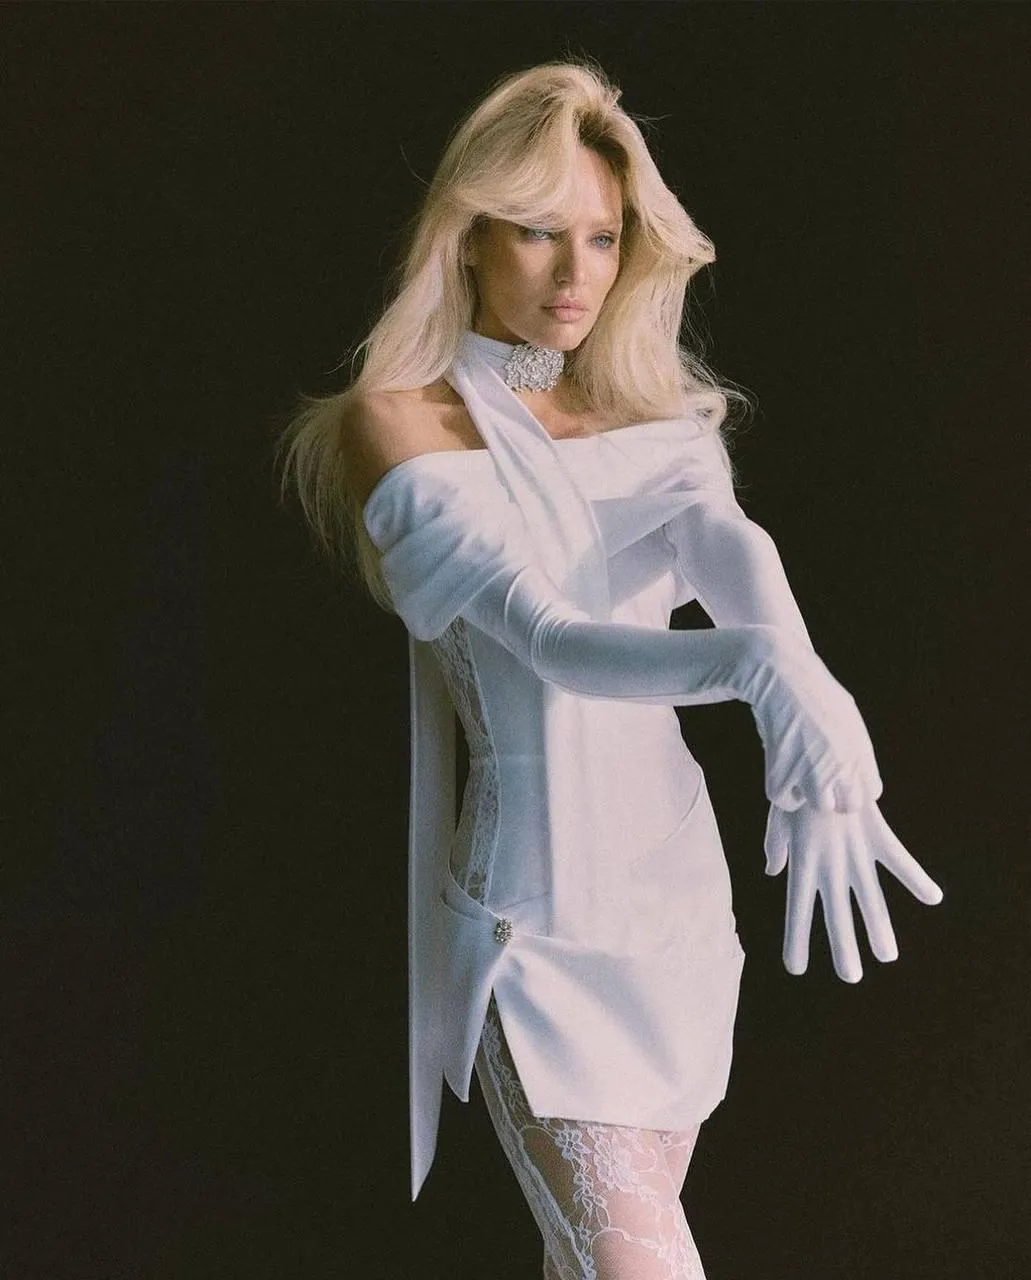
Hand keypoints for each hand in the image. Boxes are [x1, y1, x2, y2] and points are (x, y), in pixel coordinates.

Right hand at [744, 627, 882, 812]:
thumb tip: (853, 772)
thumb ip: (854, 748)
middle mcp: (841, 768)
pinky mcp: (782, 776)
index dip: (854, 788)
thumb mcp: (848, 717)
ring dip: (807, 794)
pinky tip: (778, 767)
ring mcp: (812, 774)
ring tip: (797, 772)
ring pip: (817, 806)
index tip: (841, 778)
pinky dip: (780, 788)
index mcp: (860, 752)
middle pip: (847, 806)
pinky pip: (784, 799)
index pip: (870, 792)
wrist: (781, 675)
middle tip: (818, 780)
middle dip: (834, 797)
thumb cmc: (813, 689)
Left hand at [763, 800, 943, 982]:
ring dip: (878, 927)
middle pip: (836, 913)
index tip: (795, 968)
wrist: (816, 755)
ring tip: (887, 956)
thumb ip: (776, 848)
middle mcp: (828, 863)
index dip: (796, 939)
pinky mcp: (875, 833)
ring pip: (869, 897)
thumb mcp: (778, 819)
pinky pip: (899, 860)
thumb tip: (773, 873)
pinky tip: (934, 897)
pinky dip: (915, 878)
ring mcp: (854, 850)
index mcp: (802, 862)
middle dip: (842, 947)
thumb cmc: (796, 788)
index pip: (797, 909)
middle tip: (850, 977)